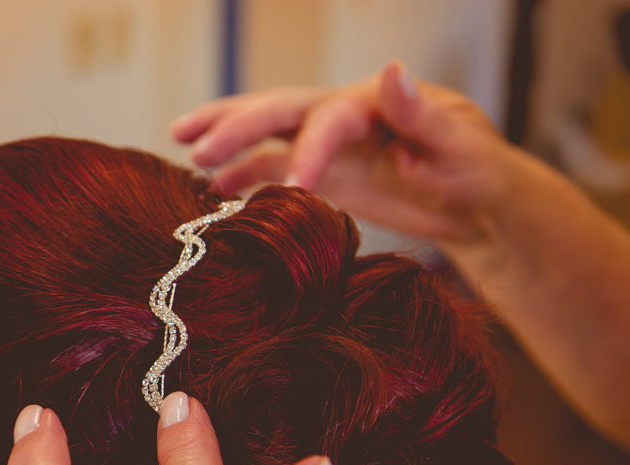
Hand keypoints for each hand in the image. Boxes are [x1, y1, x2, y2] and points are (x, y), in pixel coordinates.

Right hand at [171, 61, 520, 245]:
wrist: (475, 202)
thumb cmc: (477, 171)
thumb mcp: (461, 145)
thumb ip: (422, 114)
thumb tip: (392, 68)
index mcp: (376, 101)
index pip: (330, 117)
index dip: (309, 149)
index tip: (296, 186)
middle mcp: (343, 113)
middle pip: (281, 109)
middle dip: (237, 125)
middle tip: (198, 147)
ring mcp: (327, 142)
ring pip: (267, 130)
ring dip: (226, 137)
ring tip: (183, 147)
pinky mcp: (320, 170)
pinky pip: (272, 166)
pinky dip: (242, 175)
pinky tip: (212, 189)